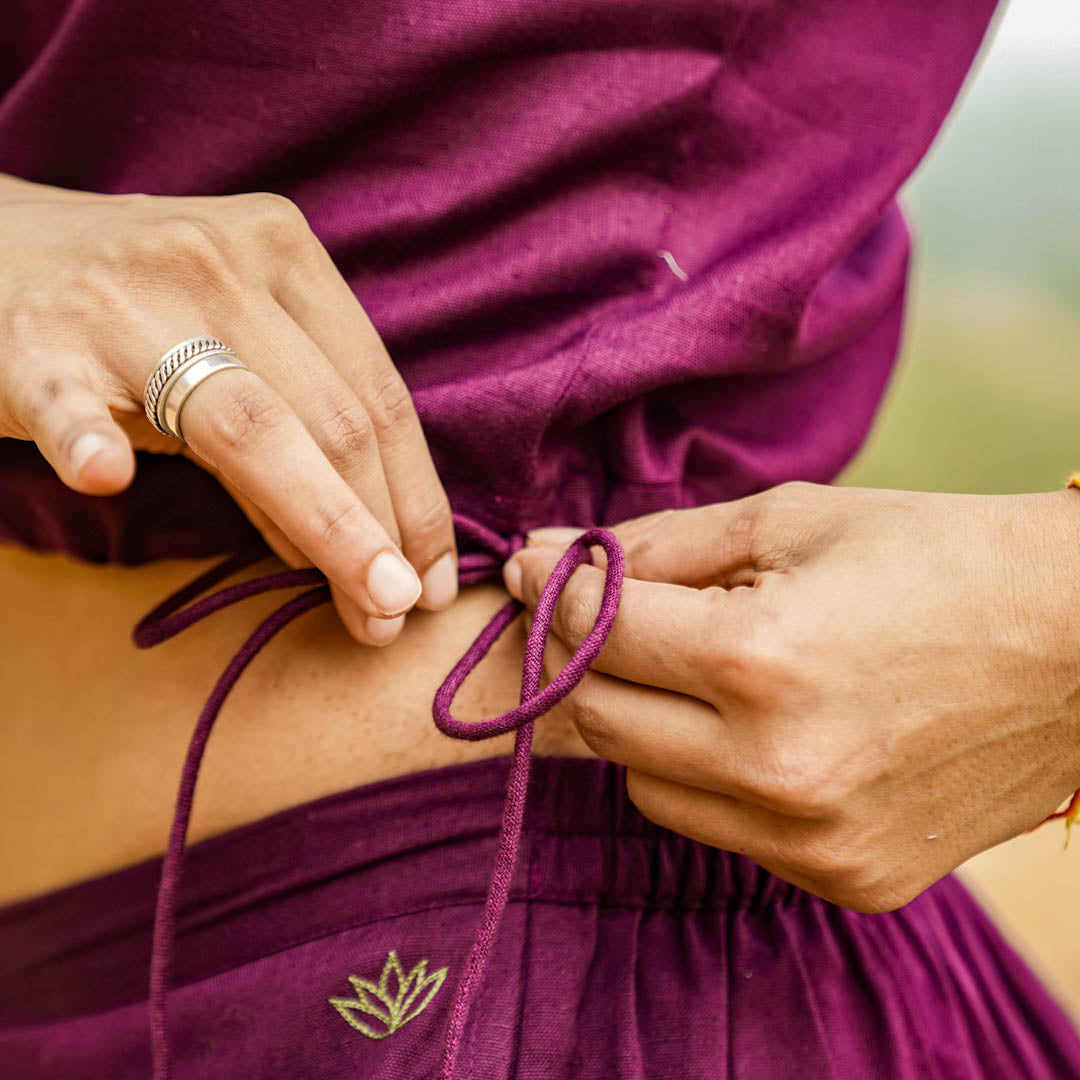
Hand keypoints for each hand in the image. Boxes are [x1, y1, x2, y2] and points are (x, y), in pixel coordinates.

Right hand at [0, 174, 457, 644]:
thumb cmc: (134, 314)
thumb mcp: (234, 349)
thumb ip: (295, 436)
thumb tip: (360, 550)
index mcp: (282, 251)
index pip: (377, 392)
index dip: (418, 496)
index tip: (431, 580)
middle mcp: (218, 261)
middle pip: (332, 418)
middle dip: (382, 530)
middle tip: (399, 615)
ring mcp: (124, 296)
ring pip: (250, 424)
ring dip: (323, 524)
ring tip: (365, 604)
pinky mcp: (32, 336)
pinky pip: (67, 397)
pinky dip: (87, 436)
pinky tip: (105, 476)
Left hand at [504, 482, 1079, 910]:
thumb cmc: (938, 557)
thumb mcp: (793, 519)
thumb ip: (659, 546)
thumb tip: (551, 555)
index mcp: (761, 659)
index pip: (596, 629)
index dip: (556, 587)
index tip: (539, 563)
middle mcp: (776, 768)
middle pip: (600, 719)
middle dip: (587, 657)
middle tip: (606, 614)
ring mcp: (811, 840)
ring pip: (646, 785)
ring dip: (645, 722)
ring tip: (699, 671)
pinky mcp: (845, 878)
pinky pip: (719, 828)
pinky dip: (710, 777)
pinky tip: (757, 728)